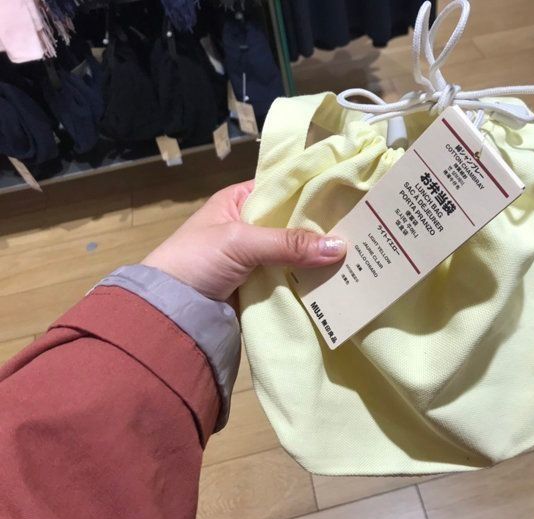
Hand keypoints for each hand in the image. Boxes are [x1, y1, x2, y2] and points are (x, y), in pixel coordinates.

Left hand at [142, 180, 345, 300]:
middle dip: (323, 229)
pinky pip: (292, 278)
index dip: (313, 192)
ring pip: (297, 253)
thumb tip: (340, 247)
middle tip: (363, 229)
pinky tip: (339, 279)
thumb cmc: (196, 261)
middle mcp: (251, 226)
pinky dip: (311, 280)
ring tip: (360, 255)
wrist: (169, 312)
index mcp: (240, 201)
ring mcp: (258, 258)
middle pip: (294, 223)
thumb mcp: (240, 242)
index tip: (348, 196)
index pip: (283, 189)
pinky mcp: (262, 286)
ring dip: (320, 257)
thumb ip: (288, 242)